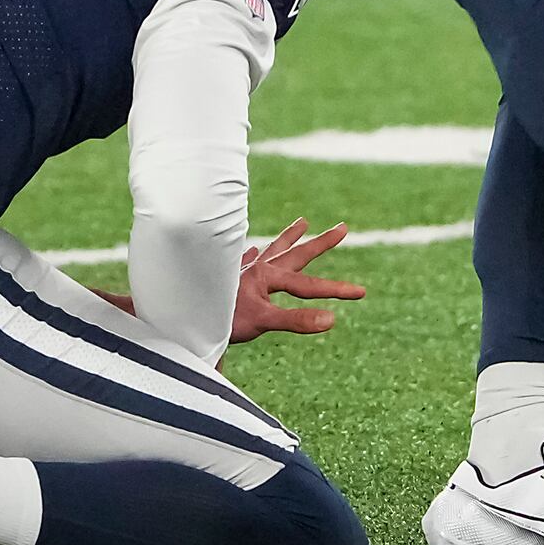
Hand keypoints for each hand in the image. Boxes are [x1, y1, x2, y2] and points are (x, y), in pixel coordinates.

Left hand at [229, 219, 365, 343]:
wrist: (181, 317)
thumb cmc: (220, 319)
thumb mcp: (263, 322)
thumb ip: (297, 320)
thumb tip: (331, 320)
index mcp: (269, 277)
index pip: (311, 285)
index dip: (338, 289)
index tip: (363, 292)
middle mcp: (257, 268)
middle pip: (296, 253)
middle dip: (321, 243)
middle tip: (343, 228)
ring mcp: (241, 270)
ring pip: (271, 250)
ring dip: (288, 237)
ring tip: (302, 222)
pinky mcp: (224, 275)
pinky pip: (241, 257)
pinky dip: (250, 251)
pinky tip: (251, 248)